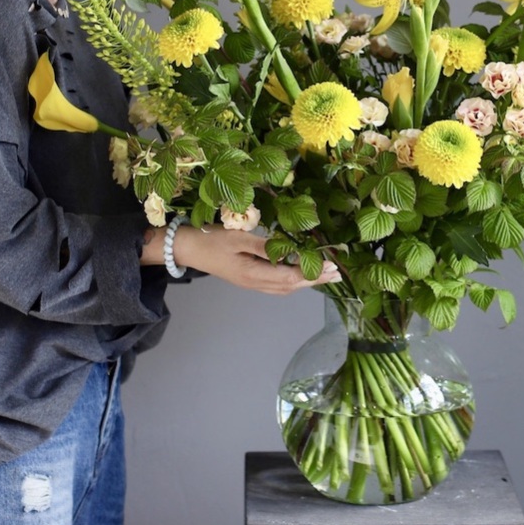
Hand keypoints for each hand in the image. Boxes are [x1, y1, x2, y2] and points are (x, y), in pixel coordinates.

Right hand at [143, 225, 340, 295]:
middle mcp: (255, 284)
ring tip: (325, 275)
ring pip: (285, 287)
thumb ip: (264, 245)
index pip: (290, 277)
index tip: (332, 265)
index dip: (313, 272)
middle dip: (315, 280)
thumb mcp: (237, 237)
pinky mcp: (248, 278)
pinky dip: (293, 280)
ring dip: (306, 281)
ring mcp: (251, 283)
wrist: (186, 248)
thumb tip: (289, 250)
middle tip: (337, 274)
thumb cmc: (210, 239)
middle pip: (291, 286)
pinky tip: (300, 272)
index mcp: (253, 274)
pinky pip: (276, 284)